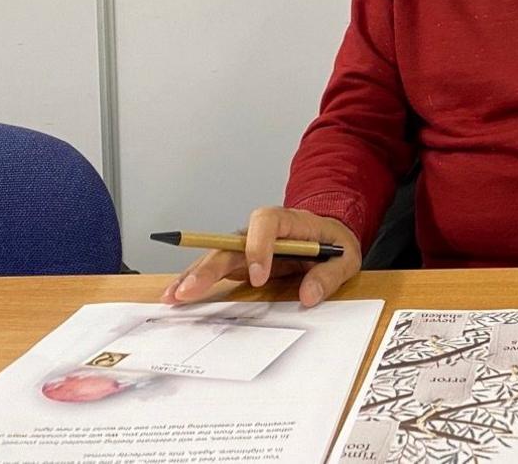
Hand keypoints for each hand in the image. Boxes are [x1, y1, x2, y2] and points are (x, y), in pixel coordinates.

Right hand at [160, 207, 361, 307]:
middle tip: (190, 290)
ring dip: (193, 275)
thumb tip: (309, 295)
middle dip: (209, 266)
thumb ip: (329, 275)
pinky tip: (175, 295)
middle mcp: (262, 230)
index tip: (259, 277)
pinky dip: (196, 281)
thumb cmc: (335, 244)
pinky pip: (216, 269)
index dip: (258, 246)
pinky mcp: (240, 261)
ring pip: (216, 255)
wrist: (329, 237)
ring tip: (172, 296)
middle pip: (230, 242)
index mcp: (289, 221)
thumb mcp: (345, 258)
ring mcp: (247, 245)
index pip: (266, 221)